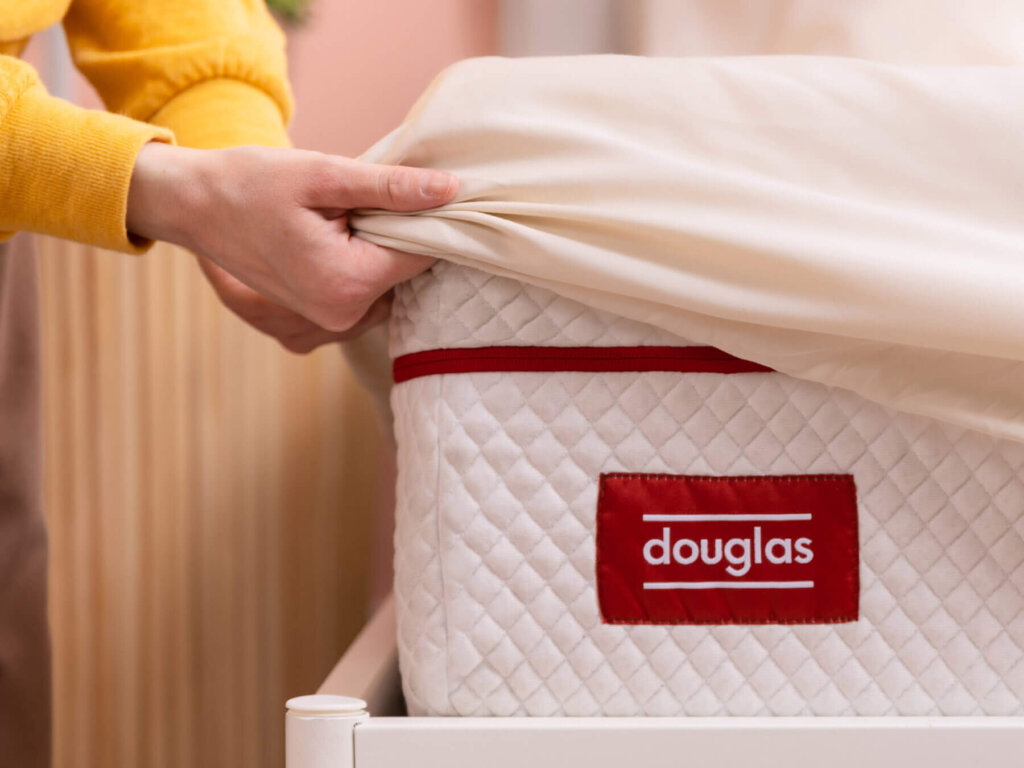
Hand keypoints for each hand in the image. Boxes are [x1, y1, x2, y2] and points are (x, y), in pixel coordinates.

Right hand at [125, 143, 455, 333]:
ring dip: (378, 254)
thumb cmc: (251, 183)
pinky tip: (334, 242)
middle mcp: (342, 317)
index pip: (423, 254)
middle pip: (405, 273)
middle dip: (398, 236)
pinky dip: (361, 271)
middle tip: (361, 202)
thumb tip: (451, 190)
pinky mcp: (319, 328)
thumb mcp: (323, 175)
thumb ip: (390, 188)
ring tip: (341, 220)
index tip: (417, 193)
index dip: (429, 220)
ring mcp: (329, 328)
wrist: (195, 207)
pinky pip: (365, 299)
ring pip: (388, 287)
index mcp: (347, 282)